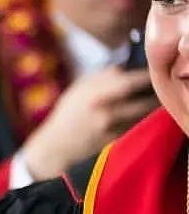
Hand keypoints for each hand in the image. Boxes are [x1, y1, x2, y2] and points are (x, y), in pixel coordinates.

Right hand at [21, 66, 156, 180]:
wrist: (58, 144)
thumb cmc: (67, 112)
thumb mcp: (79, 87)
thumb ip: (102, 77)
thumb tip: (125, 68)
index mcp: (97, 93)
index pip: (132, 81)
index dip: (146, 75)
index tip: (151, 71)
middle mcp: (108, 110)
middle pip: (145, 99)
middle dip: (154, 92)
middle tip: (156, 85)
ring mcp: (114, 126)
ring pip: (144, 112)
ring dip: (150, 104)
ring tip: (150, 96)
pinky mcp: (117, 137)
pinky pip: (136, 123)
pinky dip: (141, 115)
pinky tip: (139, 110)